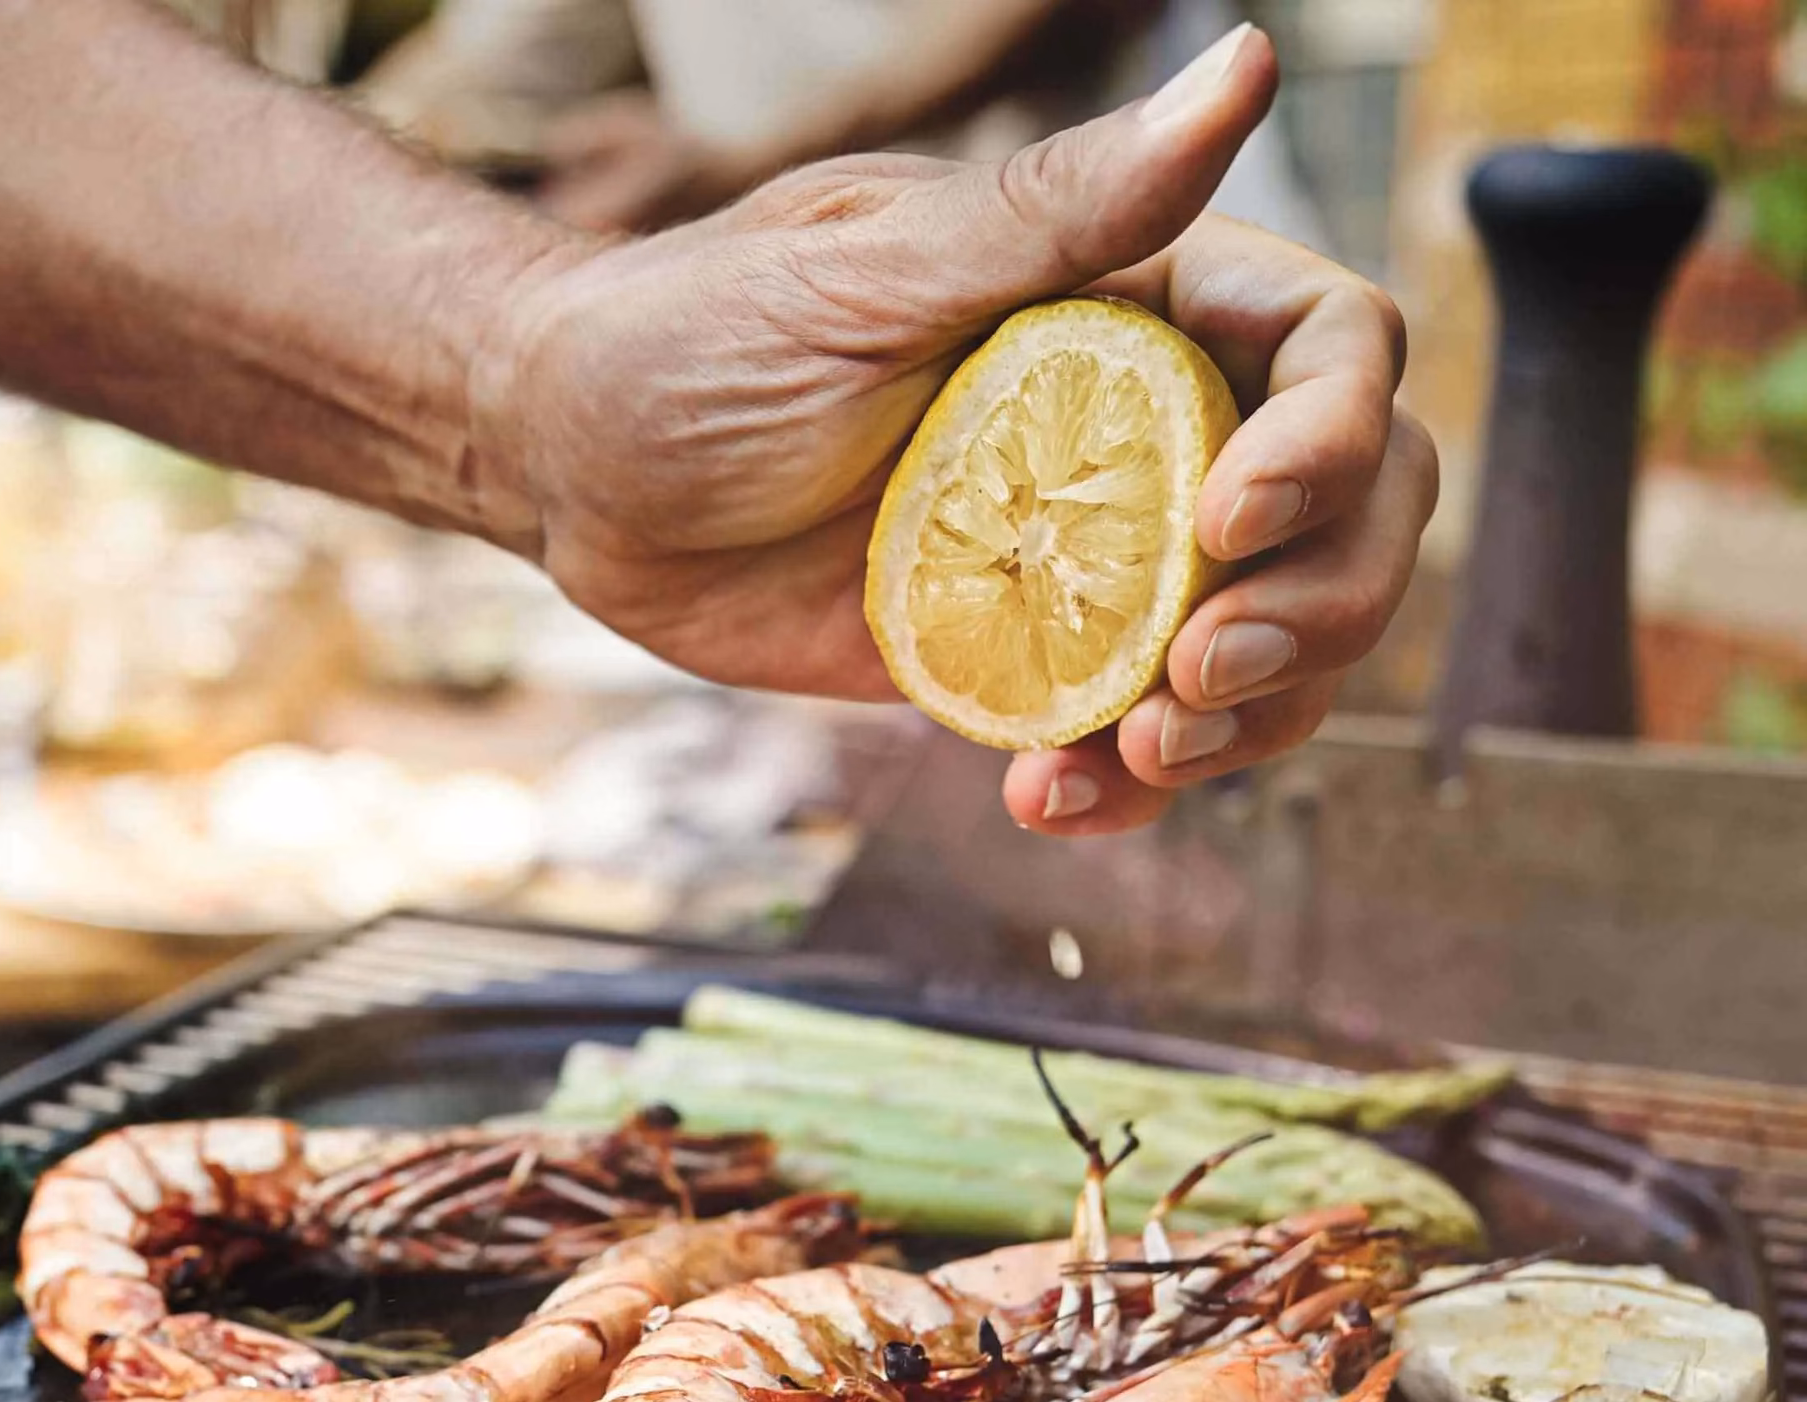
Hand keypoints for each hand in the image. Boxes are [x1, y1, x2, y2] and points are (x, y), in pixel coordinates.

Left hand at [478, 25, 1435, 834]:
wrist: (582, 477)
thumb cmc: (698, 340)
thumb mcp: (871, 272)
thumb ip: (1062, 212)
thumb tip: (1247, 69)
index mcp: (1134, 308)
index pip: (1332, 355)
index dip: (1331, 443)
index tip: (1227, 520)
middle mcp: (1142, 434)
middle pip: (1347, 520)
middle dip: (1316, 611)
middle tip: (1196, 677)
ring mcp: (1093, 563)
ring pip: (1266, 648)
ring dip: (1241, 726)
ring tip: (1135, 756)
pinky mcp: (1027, 664)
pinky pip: (1129, 737)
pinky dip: (1121, 789)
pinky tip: (1043, 800)